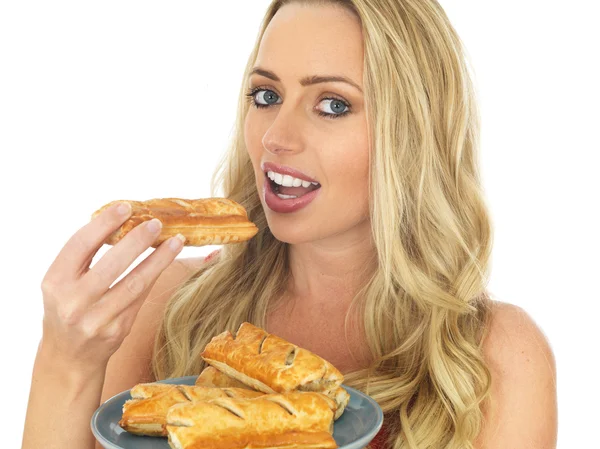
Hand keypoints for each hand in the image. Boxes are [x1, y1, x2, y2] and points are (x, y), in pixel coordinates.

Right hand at [39, 201, 184, 371]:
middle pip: (111, 265)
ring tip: (176, 241)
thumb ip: (86, 256)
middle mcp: (73, 302)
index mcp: (55, 282)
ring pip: (134, 283)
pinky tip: (168, 260)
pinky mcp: (117, 331)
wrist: (69, 355)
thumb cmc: (70, 306)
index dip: (104, 223)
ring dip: (159, 259)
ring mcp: (96, 319)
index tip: (125, 207)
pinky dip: (156, 276)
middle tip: (156, 223)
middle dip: (137, 241)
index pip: (80, 245)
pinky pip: (142, 297)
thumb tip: (123, 219)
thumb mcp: (65, 281)